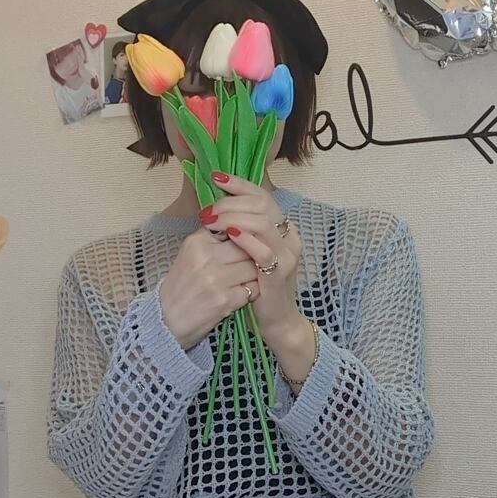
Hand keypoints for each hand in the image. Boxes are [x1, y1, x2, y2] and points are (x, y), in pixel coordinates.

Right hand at [157, 226, 264, 349]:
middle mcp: (207, 257)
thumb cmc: (180, 286)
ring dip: (253, 275)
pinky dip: (251, 292)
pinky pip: (253, 289)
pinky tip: (241, 294)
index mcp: (197, 241)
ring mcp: (217, 279)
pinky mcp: (225, 300)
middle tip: (246, 266)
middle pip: (247, 248)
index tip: (241, 248)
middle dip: (251, 257)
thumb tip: (241, 228)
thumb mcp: (189, 254)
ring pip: (253, 268)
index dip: (243, 239)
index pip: (234, 229)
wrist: (166, 319)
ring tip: (243, 281)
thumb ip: (212, 240)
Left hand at [201, 172, 302, 341]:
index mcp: (283, 228)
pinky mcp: (279, 274)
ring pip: (263, 223)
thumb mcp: (250, 252)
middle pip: (262, 204)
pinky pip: (264, 251)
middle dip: (230, 202)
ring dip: (233, 218)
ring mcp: (287, 255)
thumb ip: (241, 230)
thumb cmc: (259, 284)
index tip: (215, 177)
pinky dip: (245, 239)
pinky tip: (228, 235)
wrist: (276, 320)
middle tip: (207, 211)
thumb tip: (215, 207)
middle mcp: (289, 237)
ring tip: (211, 221)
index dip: (239, 184)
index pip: (262, 195)